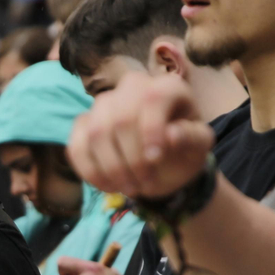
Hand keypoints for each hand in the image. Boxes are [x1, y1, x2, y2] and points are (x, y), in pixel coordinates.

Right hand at [66, 70, 214, 199]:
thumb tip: (172, 134)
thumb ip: (192, 138)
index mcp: (167, 87)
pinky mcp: (83, 124)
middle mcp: (132, 87)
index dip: (151, 130)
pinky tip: (108, 186)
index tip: (156, 160)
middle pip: (121, 119)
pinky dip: (90, 171)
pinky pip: (76, 146)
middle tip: (145, 184)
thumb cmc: (184, 149)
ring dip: (112, 168)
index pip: (152, 98)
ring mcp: (104, 104)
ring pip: (96, 132)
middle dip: (131, 159)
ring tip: (130, 188)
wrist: (164, 163)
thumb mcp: (198, 147)